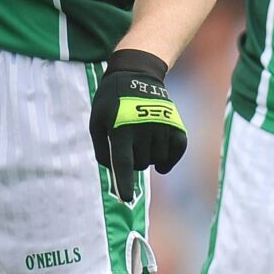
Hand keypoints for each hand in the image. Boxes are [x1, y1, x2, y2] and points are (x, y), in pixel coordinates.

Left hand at [89, 49, 187, 202]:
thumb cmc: (110, 103)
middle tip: (128, 144)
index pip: (123, 162)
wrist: (135, 75)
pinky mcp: (176, 125)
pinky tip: (161, 159)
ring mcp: (162, 126)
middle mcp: (144, 127)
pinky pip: (176, 153)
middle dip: (133, 161)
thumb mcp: (97, 122)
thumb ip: (103, 150)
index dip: (124, 182)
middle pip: (140, 164)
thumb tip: (116, 174)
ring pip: (157, 160)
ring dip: (149, 157)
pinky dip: (168, 160)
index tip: (127, 198)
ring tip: (141, 138)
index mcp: (120, 127)